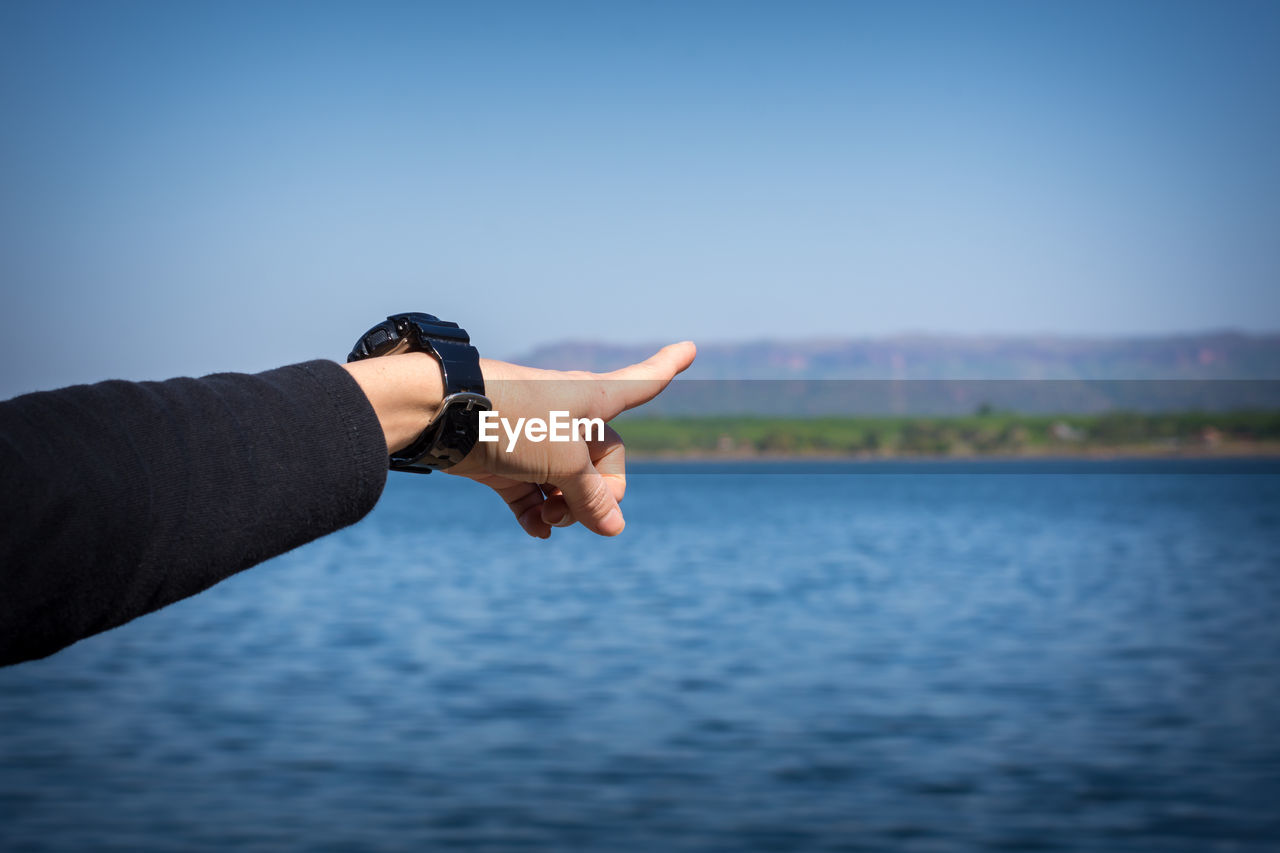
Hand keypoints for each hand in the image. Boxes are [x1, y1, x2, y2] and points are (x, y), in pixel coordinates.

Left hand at [451, 342, 695, 537]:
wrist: (440, 413)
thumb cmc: (512, 420)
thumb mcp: (564, 463)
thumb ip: (592, 498)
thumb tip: (614, 529)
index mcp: (594, 398)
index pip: (643, 382)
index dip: (667, 367)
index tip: (690, 347)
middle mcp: (570, 415)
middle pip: (605, 461)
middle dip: (598, 494)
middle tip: (575, 511)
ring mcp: (537, 438)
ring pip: (568, 483)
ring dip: (564, 509)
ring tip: (548, 521)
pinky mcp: (506, 459)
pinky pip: (533, 493)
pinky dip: (537, 513)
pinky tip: (536, 531)